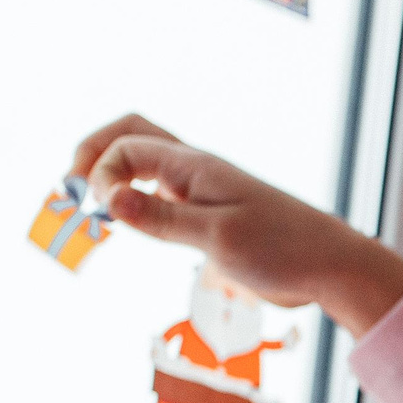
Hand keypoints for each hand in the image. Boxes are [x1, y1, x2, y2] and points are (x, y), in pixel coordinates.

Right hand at [72, 114, 402, 336]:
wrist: (331, 267)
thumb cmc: (284, 250)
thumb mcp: (218, 238)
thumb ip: (164, 219)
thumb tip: (108, 200)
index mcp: (195, 167)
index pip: (128, 147)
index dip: (101, 172)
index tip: (101, 212)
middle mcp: (195, 172)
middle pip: (132, 135)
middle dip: (94, 152)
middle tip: (71, 187)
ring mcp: (202, 192)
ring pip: (145, 163)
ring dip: (112, 174)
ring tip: (89, 205)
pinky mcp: (211, 217)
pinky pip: (162, 194)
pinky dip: (135, 199)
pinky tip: (128, 222)